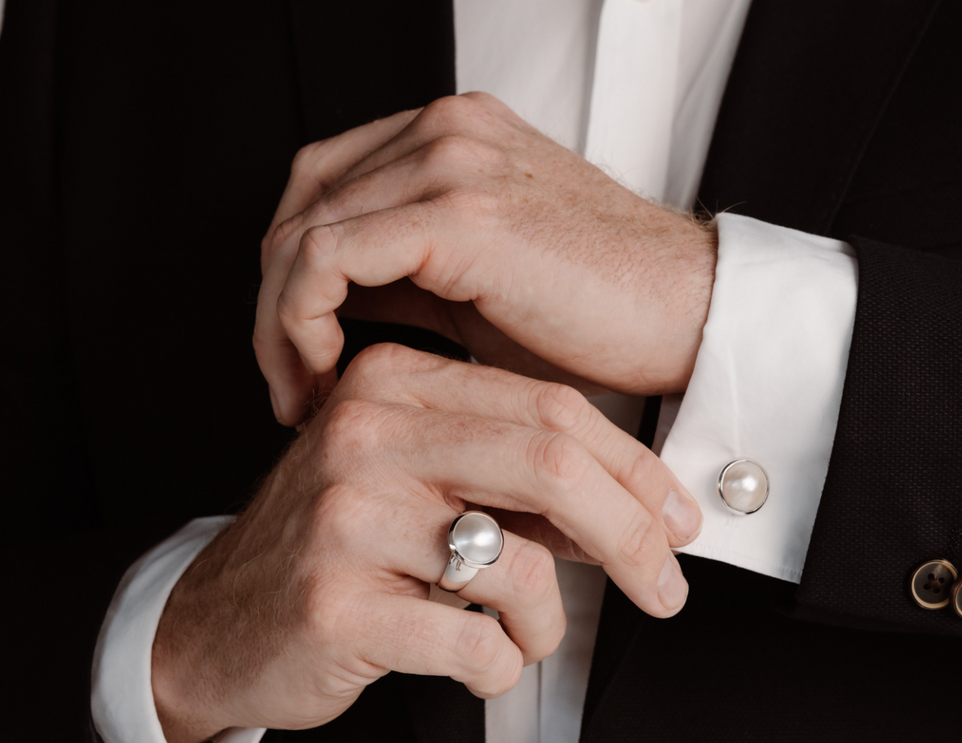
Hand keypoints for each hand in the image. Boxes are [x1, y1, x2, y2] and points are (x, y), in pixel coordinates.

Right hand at [152, 344, 701, 742]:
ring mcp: (346, 517)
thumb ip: (507, 475)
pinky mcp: (337, 602)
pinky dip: (497, 668)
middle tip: (665, 588)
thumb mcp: (414, 482)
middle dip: (631, 537)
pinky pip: (473, 642)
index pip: (548, 409)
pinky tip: (477, 665)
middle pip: (550, 468)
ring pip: (518, 567)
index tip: (677, 518)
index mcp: (392, 384)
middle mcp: (365, 433)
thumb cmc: (334, 553)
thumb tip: (638, 505)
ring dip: (546, 626)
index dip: (633, 470)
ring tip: (523, 640)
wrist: (213, 626)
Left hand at [254, 91, 717, 425]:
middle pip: (300, 201)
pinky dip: (302, 323)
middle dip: (275, 300)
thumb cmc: (599, 313)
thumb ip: (403, 274)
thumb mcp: (478, 282)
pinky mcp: (457, 216)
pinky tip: (326, 375)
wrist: (686, 315)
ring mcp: (449, 161)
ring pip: (299, 232)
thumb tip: (329, 314)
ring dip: (280, 323)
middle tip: (288, 381)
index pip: (324, 182)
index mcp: (450, 134)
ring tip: (302, 392)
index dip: (291, 269)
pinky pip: (327, 260)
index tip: (299, 349)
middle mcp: (444, 130)